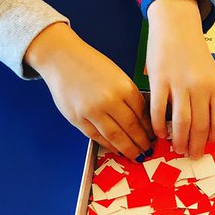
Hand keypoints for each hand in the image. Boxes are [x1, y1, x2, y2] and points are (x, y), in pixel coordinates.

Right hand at [25, 23, 154, 160]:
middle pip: (131, 128)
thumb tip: (141, 119)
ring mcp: (92, 111)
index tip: (154, 137)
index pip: (142, 114)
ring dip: (128, 149)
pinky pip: (97, 136)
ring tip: (136, 156)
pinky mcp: (77, 118)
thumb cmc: (90, 64)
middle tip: (148, 151)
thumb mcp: (117, 75)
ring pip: (115, 136)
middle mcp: (109, 100)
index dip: (149, 129)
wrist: (61, 58)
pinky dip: (108, 145)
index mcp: (123, 87)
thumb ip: (128, 95)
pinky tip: (116, 150)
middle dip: (141, 143)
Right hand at [146, 0, 214, 157]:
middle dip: (196, 146)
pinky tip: (159, 133)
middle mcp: (200, 86)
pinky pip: (159, 110)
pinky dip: (159, 126)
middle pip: (201, 126)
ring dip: (179, 140)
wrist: (175, 26)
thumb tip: (208, 128)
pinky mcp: (159, 80)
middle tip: (191, 155)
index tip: (209, 144)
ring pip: (181, 123)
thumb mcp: (211, 73)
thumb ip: (211, 98)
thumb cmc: (194, 53)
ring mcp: (179, 83)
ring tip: (176, 148)